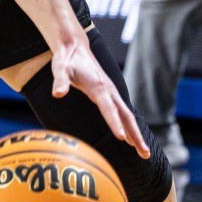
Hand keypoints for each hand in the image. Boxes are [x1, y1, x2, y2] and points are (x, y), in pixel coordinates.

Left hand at [48, 36, 148, 155]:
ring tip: (144, 153)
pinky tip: (131, 139)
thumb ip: (60, 81)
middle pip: (126, 116)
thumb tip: (57, 94)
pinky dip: (129, 127)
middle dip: (135, 135)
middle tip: (145, 154)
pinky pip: (123, 113)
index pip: (108, 108)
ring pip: (127, 116)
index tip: (121, 138)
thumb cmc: (66, 59)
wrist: (74, 46)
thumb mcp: (60, 68)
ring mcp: (111, 93)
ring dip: (136, 134)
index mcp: (98, 86)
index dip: (114, 123)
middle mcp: (109, 91)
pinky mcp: (109, 94)